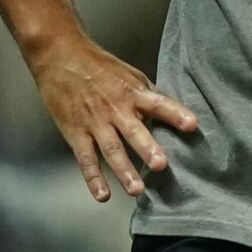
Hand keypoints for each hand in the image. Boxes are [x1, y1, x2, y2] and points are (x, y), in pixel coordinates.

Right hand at [29, 32, 196, 202]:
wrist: (59, 56)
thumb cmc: (98, 65)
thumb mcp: (129, 74)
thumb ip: (147, 95)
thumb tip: (168, 113)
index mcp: (132, 92)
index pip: (158, 104)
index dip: (175, 114)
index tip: (192, 125)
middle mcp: (115, 109)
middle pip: (133, 131)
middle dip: (147, 148)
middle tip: (161, 165)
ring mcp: (94, 122)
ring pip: (111, 149)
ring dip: (124, 170)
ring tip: (137, 190)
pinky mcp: (75, 132)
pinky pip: (86, 158)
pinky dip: (93, 178)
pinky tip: (103, 195)